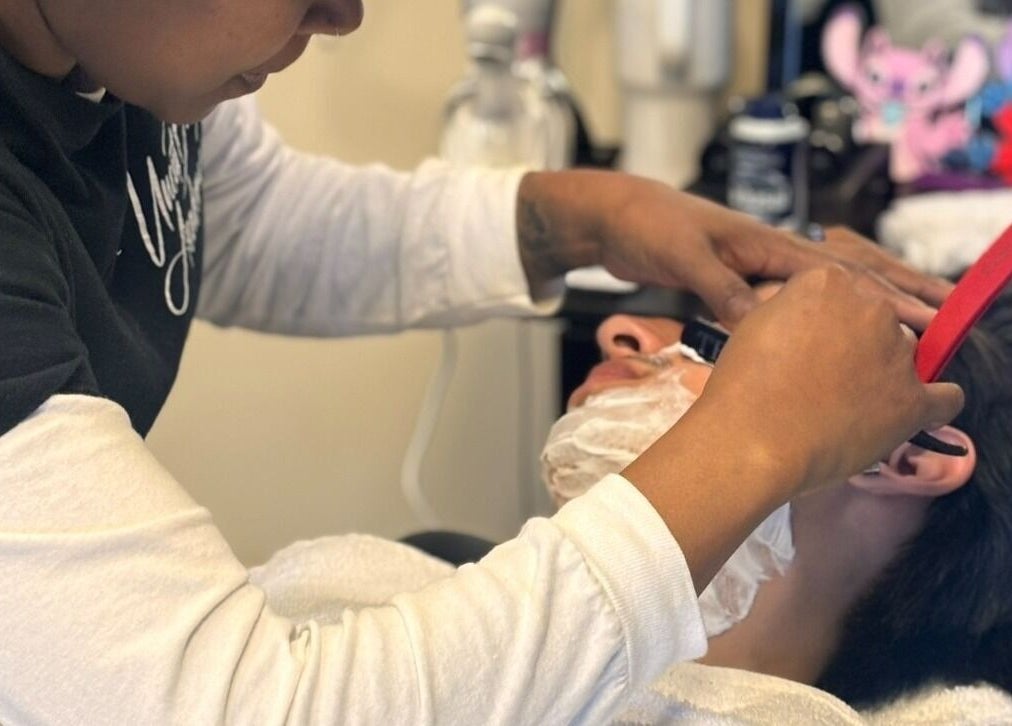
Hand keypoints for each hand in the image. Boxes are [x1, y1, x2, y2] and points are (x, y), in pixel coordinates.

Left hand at [516, 171, 952, 328]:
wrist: (613, 218)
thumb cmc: (648, 225)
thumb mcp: (684, 256)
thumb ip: (720, 287)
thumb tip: (762, 324)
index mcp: (765, 242)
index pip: (837, 273)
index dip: (881, 297)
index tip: (921, 319)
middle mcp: (768, 253)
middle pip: (843, 275)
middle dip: (889, 296)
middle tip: (935, 321)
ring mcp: (753, 267)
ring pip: (819, 291)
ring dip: (858, 308)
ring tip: (897, 331)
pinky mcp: (734, 282)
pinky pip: (786, 303)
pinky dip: (813, 317)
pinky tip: (825, 338)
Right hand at [620, 266, 962, 590]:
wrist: (751, 440)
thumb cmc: (741, 385)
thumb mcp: (754, 323)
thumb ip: (790, 306)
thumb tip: (806, 315)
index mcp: (828, 281)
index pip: (843, 293)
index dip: (825, 320)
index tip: (811, 343)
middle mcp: (870, 307)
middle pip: (877, 320)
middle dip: (858, 343)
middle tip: (825, 377)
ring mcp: (896, 354)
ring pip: (904, 356)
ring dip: (885, 373)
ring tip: (849, 405)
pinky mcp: (913, 400)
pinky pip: (945, 398)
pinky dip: (932, 405)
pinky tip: (909, 415)